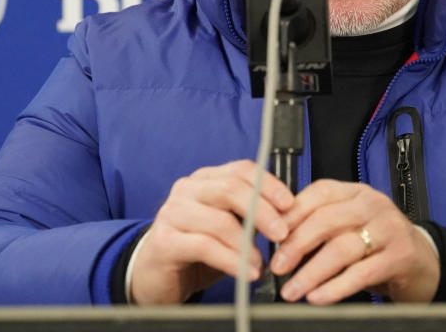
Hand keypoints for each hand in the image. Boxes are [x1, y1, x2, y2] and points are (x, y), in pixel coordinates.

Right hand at [129, 160, 293, 303]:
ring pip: (219, 221)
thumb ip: (250, 215)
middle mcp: (187, 189)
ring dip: (247, 245)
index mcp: (206, 179)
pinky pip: (205, 246)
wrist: (155, 275)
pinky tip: (246, 272)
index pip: (242, 170)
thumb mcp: (227, 226)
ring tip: (261, 264)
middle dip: (263, 212)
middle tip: (282, 234)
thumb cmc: (197, 250)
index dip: (269, 185)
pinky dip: (231, 261)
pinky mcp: (164, 240)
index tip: (289, 205)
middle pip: (231, 189)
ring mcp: (172, 212)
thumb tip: (288, 217)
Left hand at [268, 180, 438, 303]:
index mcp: (356, 193)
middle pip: (326, 220)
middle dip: (296, 245)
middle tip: (278, 266)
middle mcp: (373, 205)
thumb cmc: (379, 245)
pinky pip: (361, 272)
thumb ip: (321, 228)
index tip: (272, 235)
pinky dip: (335, 287)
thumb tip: (280, 242)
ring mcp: (388, 229)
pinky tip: (318, 297)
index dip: (292, 214)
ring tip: (293, 289)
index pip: (319, 193)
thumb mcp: (351, 227)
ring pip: (342, 248)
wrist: (423, 262)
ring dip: (311, 272)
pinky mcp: (400, 256)